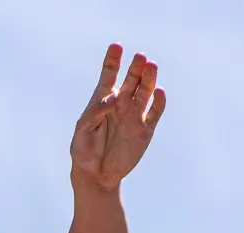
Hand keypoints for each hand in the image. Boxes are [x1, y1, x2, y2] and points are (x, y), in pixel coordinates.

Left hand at [69, 45, 166, 190]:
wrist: (96, 174)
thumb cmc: (84, 150)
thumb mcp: (83, 129)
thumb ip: (96, 111)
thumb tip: (114, 99)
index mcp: (102, 100)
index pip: (109, 74)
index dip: (113, 60)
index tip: (116, 46)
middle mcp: (121, 103)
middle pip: (131, 80)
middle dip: (135, 68)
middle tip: (140, 57)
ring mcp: (134, 115)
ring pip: (145, 92)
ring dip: (149, 79)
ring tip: (151, 66)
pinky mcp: (145, 129)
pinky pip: (155, 112)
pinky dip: (159, 102)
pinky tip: (160, 92)